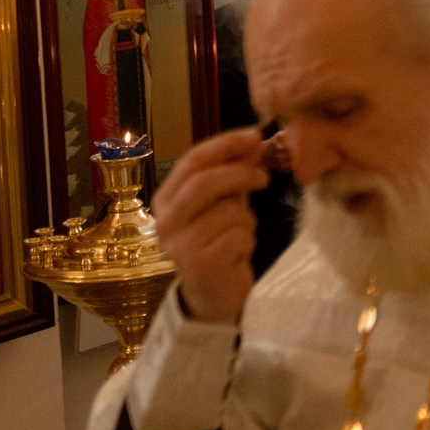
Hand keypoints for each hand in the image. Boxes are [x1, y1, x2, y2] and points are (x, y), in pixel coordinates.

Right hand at [152, 127, 271, 324]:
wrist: (214, 293)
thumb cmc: (219, 241)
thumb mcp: (223, 203)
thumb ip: (232, 174)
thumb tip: (253, 140)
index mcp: (165, 201)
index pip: (190, 162)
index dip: (224, 145)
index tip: (255, 136)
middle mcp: (164, 222)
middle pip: (204, 183)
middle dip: (240, 174)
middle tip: (264, 177)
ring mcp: (179, 245)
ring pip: (228, 211)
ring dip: (246, 219)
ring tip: (239, 233)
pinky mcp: (199, 265)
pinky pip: (238, 235)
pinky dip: (248, 239)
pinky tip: (237, 252)